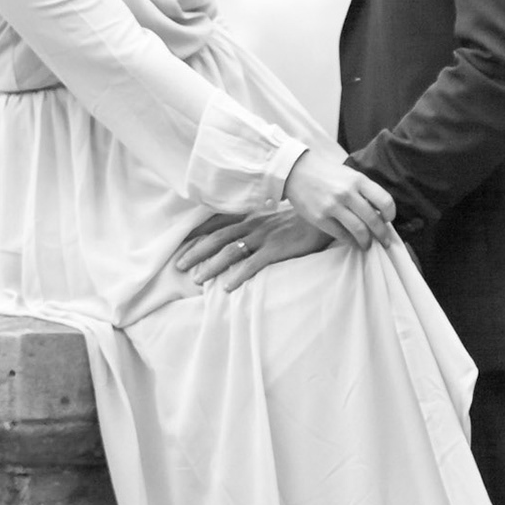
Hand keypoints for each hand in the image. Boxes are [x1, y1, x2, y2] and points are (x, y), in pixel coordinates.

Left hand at [174, 209, 331, 291]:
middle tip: (179, 266)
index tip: (182, 245)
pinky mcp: (278, 249)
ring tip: (197, 279)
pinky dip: (238, 275)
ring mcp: (265, 238)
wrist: (326, 217)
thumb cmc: (301, 221)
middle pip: (218, 239)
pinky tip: (227, 287)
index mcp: (252, 219)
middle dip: (197, 251)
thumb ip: (259, 226)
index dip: (199, 235)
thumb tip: (245, 237)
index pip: (219, 225)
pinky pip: (254, 264)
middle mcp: (254, 227)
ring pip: (231, 251)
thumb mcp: (275, 219)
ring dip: (212, 265)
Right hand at [281, 150, 396, 248]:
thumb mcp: (349, 174)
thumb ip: (364, 190)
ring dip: (367, 242)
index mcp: (358, 180)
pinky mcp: (320, 218)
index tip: (388, 220)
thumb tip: (378, 212)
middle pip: (373, 220)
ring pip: (359, 231)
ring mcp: (333, 206)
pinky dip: (350, 241)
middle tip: (385, 241)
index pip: (384, 201)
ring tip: (367, 245)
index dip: (390, 214)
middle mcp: (347, 193)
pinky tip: (353, 242)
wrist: (296, 171)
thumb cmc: (326, 173)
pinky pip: (341, 235)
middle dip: (382, 235)